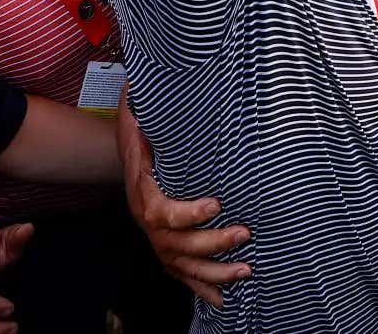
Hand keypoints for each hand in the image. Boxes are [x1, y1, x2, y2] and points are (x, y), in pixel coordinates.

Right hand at [118, 88, 249, 304]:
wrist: (130, 149)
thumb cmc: (142, 132)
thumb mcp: (139, 117)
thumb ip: (146, 107)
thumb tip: (152, 79)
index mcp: (144, 193)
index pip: (162, 213)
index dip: (188, 213)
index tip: (217, 203)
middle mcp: (148, 222)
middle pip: (177, 246)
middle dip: (212, 244)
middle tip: (244, 233)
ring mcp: (158, 239)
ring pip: (183, 265)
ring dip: (215, 271)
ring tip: (246, 269)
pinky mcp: (168, 248)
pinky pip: (183, 274)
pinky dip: (203, 287)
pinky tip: (225, 299)